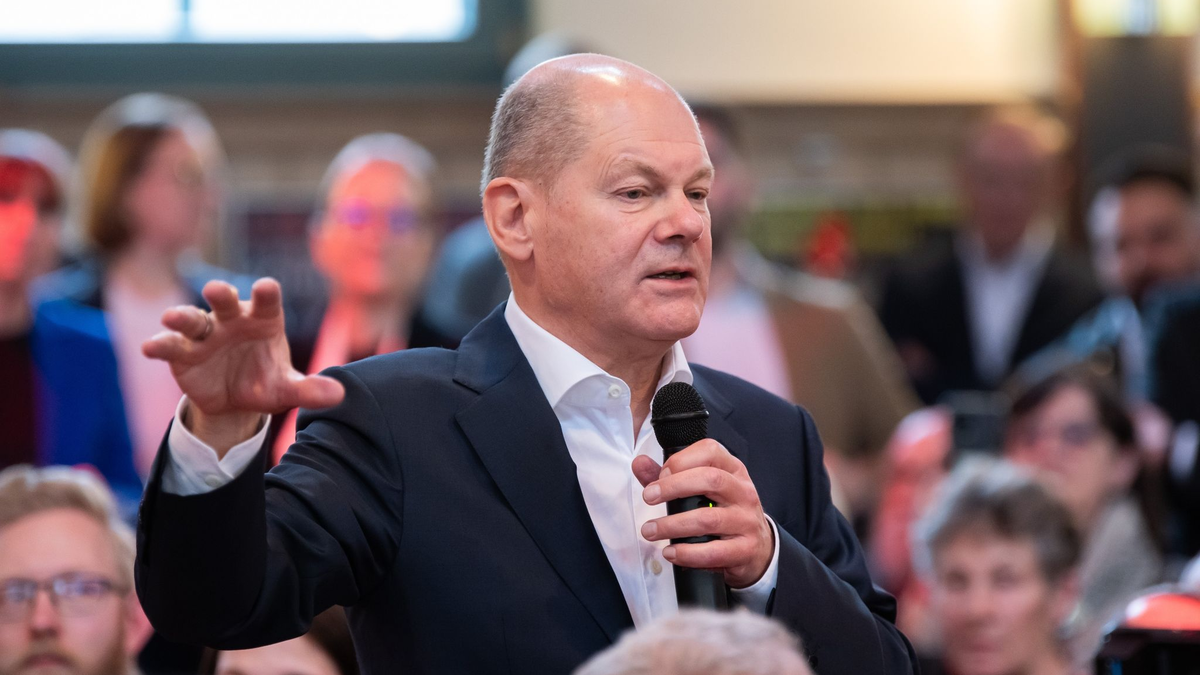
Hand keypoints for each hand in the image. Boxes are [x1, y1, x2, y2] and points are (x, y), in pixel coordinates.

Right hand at [142, 278, 343, 454]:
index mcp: (263, 320)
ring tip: (173, 318)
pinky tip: (150, 347)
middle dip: (220, 295)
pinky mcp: (181, 353)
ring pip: (192, 320)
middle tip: (216, 290)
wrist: (234, 402)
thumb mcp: (286, 388)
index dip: (265, 294)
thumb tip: (339, 395)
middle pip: (225, 302)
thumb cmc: (264, 381)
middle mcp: (232, 320)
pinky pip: (169, 346)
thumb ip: (309, 389)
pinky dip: (160, 345)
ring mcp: (204, 334)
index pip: (267, 303)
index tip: (266, 286)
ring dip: (182, 316)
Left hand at [632, 440, 773, 588]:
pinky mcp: (745, 550)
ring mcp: (747, 521)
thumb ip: (669, 477)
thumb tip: (640, 463)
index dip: (681, 460)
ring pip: (709, 519)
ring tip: (650, 531)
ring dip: (673, 525)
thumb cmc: (724, 513)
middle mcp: (743, 492)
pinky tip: (671, 552)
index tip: (660, 475)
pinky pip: (714, 552)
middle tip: (648, 498)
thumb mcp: (702, 490)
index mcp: (733, 470)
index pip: (710, 451)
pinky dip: (687, 553)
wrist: (758, 549)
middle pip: (710, 480)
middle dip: (673, 487)